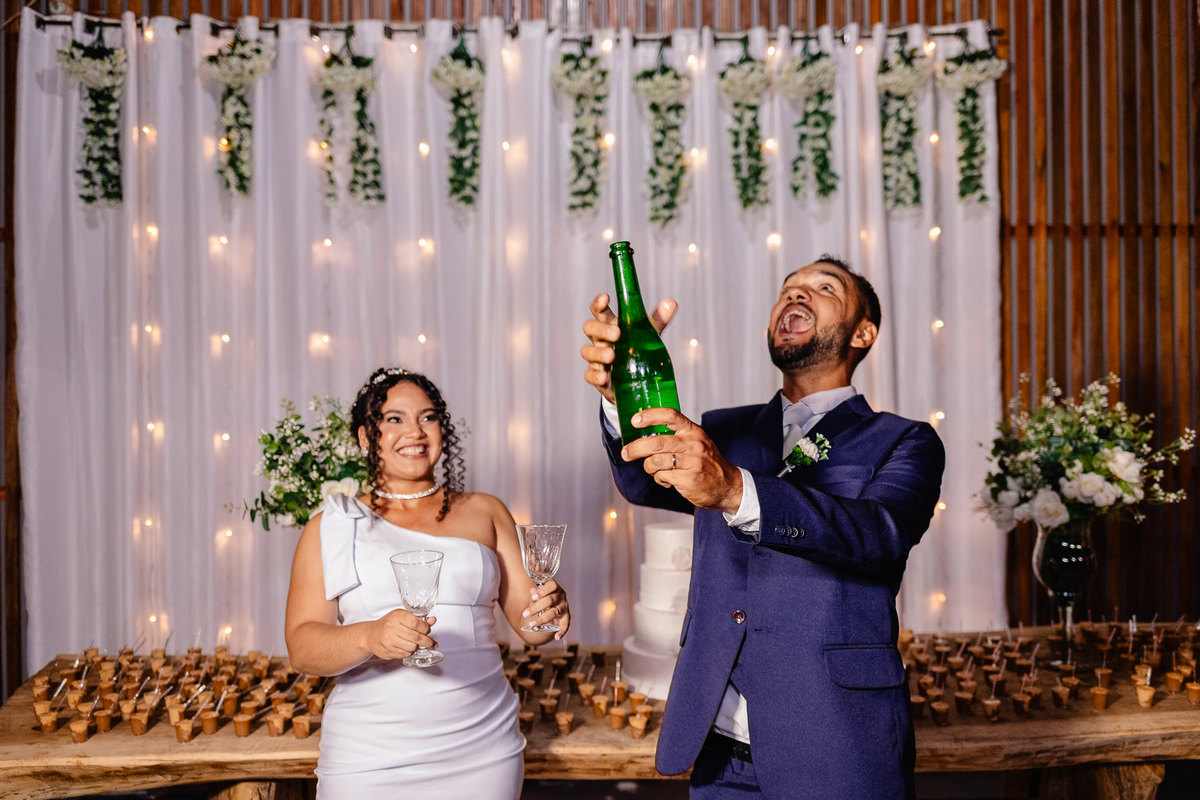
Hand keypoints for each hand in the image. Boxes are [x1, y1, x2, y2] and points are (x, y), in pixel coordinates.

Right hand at [365, 609, 437, 660]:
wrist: (371, 635)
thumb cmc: (388, 624)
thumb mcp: (402, 616)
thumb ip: (418, 619)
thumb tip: (432, 620)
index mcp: (397, 617)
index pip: (417, 623)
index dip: (426, 628)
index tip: (428, 630)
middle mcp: (392, 629)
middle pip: (416, 637)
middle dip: (427, 641)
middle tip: (432, 643)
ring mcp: (389, 641)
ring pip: (412, 648)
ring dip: (417, 647)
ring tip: (415, 643)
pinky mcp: (387, 652)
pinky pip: (405, 655)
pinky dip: (409, 652)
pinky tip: (406, 647)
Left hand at [521, 579, 570, 640]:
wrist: (547, 610)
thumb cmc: (542, 600)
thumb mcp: (537, 597)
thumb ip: (535, 596)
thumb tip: (532, 590)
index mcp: (555, 588)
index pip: (552, 585)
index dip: (543, 591)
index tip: (533, 598)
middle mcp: (561, 597)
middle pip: (550, 600)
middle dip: (536, 607)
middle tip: (525, 614)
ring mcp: (564, 607)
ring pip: (553, 612)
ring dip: (541, 619)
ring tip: (531, 624)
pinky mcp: (566, 618)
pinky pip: (566, 625)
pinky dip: (562, 632)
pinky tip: (557, 637)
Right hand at [581, 293, 676, 402]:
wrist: (635, 379)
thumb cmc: (638, 350)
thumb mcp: (649, 333)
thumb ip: (658, 318)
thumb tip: (671, 303)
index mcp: (610, 326)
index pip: (599, 311)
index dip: (599, 303)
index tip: (606, 297)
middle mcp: (600, 341)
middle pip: (590, 328)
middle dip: (601, 329)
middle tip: (617, 334)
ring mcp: (596, 359)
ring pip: (587, 352)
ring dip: (598, 353)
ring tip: (612, 356)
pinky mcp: (596, 378)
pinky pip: (590, 376)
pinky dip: (596, 376)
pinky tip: (605, 376)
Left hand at [620, 408, 743, 514]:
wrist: (728, 486)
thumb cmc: (707, 462)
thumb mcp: (697, 442)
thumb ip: (676, 436)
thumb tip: (645, 432)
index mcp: (693, 431)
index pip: (671, 416)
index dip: (650, 416)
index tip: (634, 420)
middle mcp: (693, 445)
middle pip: (657, 443)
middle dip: (636, 448)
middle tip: (626, 453)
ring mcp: (692, 463)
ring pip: (656, 462)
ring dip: (649, 467)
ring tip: (654, 470)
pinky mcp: (689, 480)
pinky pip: (662, 477)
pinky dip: (659, 479)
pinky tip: (666, 480)